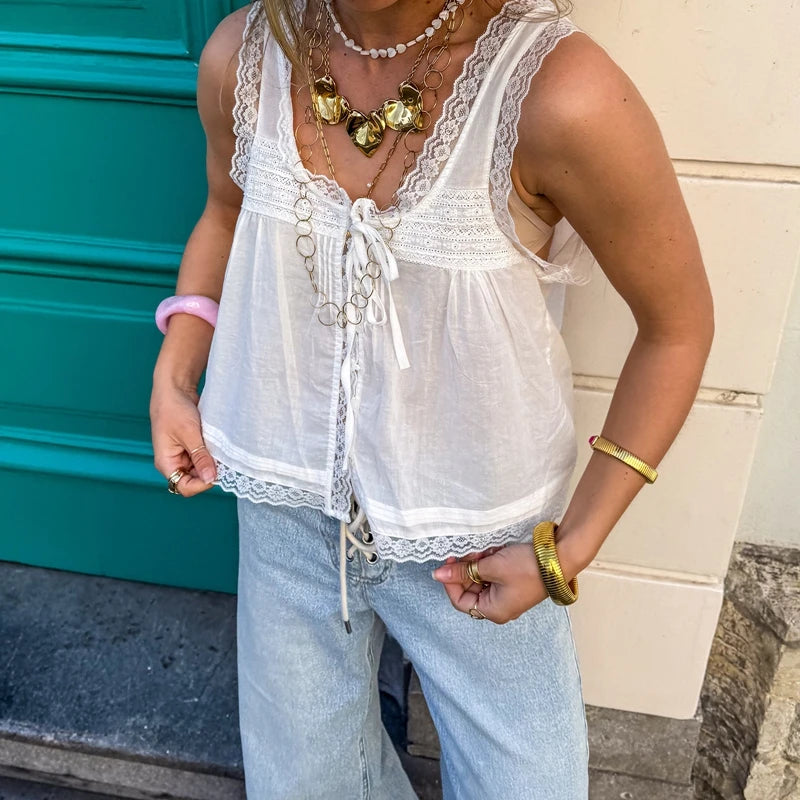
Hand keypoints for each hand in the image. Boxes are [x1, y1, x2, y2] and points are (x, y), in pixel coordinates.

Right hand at [150, 377, 216, 496]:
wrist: (175, 388)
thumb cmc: (174, 408)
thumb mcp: (189, 433)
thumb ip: (200, 457)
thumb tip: (210, 478)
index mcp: (166, 463)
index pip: (185, 487)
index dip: (202, 484)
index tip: (218, 473)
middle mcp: (174, 462)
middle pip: (195, 480)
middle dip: (210, 472)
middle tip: (223, 460)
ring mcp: (184, 455)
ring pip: (202, 469)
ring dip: (213, 463)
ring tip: (220, 450)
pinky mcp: (193, 447)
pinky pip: (205, 458)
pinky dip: (213, 454)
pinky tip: (219, 446)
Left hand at [431, 535, 581, 623]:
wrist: (559, 558)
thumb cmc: (527, 568)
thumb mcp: (491, 567)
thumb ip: (463, 571)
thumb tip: (438, 574)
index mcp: (493, 611)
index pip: (460, 601)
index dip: (450, 582)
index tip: (447, 563)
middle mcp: (499, 607)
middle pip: (470, 590)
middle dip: (465, 570)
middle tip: (463, 552)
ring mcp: (508, 595)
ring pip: (481, 580)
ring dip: (477, 564)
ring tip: (481, 550)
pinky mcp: (514, 583)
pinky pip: (493, 575)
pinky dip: (488, 563)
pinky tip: (491, 551)